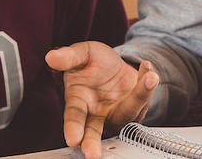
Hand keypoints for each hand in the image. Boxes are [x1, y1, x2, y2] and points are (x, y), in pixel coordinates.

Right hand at [45, 41, 158, 158]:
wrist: (113, 63)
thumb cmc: (92, 62)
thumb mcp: (82, 54)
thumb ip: (69, 57)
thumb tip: (51, 57)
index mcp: (79, 101)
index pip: (74, 116)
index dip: (73, 128)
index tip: (73, 139)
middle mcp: (97, 113)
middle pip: (95, 131)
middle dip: (93, 143)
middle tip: (92, 155)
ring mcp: (118, 113)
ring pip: (128, 112)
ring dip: (140, 96)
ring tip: (149, 77)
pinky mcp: (136, 107)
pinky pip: (144, 98)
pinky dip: (146, 82)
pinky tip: (148, 67)